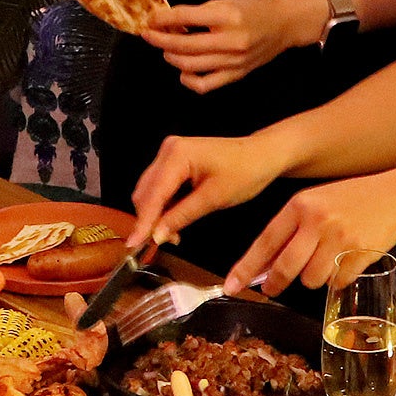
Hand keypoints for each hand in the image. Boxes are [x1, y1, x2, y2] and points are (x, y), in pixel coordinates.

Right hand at [128, 135, 287, 249]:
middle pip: (145, 193)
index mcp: (177, 155)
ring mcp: (170, 154)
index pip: (152, 194)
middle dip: (150, 219)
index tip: (133, 244)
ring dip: (156, 215)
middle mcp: (168, 151)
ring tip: (172, 234)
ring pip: (150, 192)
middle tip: (162, 243)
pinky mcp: (174, 161)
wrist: (263, 155)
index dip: (142, 221)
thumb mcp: (213, 199)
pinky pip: (160, 188)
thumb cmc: (246, 172)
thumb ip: (181, 216)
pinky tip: (174, 220)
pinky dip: (163, 206)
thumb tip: (156, 236)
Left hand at [141, 0, 326, 93]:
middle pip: (183, 45)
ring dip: (171, 56)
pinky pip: (205, 85)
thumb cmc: (255, 8)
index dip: (162, 19)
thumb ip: (199, 12)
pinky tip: (183, 70)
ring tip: (166, 48)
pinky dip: (188, 79)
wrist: (285, 24)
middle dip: (160, 39)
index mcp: (228, 16)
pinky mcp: (236, 75)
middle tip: (149, 35)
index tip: (150, 19)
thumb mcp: (227, 1)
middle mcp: (231, 41)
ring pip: (190, 65)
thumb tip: (168, 20)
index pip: (185, 17)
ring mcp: (234, 62)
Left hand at [226, 173, 395, 296]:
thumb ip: (290, 230)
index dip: (247, 268)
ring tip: (325, 261)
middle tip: (271, 290)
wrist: (395, 195)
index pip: (266, 242)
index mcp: (300, 205)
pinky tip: (347, 260)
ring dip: (313, 278)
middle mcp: (317, 220)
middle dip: (275, 283)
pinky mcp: (360, 253)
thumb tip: (264, 265)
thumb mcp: (315, 203)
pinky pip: (337, 281)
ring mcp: (340, 237)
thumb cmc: (350, 201)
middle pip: (286, 267)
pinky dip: (338, 278)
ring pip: (311, 279)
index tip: (232, 286)